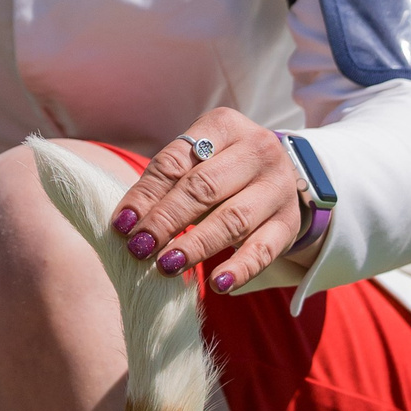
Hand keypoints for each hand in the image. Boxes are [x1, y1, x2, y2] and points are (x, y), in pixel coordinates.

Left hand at [108, 109, 309, 294]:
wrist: (274, 177)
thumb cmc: (219, 168)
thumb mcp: (192, 162)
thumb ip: (161, 184)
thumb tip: (125, 222)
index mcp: (224, 126)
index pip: (176, 161)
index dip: (146, 195)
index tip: (122, 225)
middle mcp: (257, 151)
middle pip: (204, 188)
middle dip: (167, 220)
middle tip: (139, 248)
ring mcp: (278, 187)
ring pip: (233, 219)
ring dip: (196, 246)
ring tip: (166, 265)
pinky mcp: (288, 222)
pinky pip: (263, 249)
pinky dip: (239, 269)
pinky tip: (217, 284)